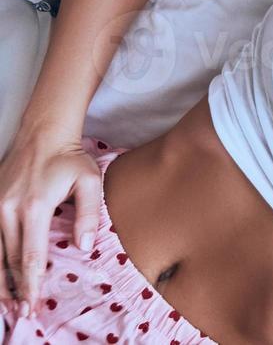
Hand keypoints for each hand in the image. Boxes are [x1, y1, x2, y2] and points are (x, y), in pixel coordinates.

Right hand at [0, 132, 100, 306]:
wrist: (43, 134)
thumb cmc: (70, 158)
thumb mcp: (90, 181)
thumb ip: (88, 214)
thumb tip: (83, 247)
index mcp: (34, 207)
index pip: (31, 255)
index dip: (31, 283)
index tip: (33, 303)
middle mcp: (8, 210)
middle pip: (9, 260)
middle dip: (16, 288)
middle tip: (23, 312)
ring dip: (0, 280)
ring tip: (7, 303)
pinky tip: (0, 274)